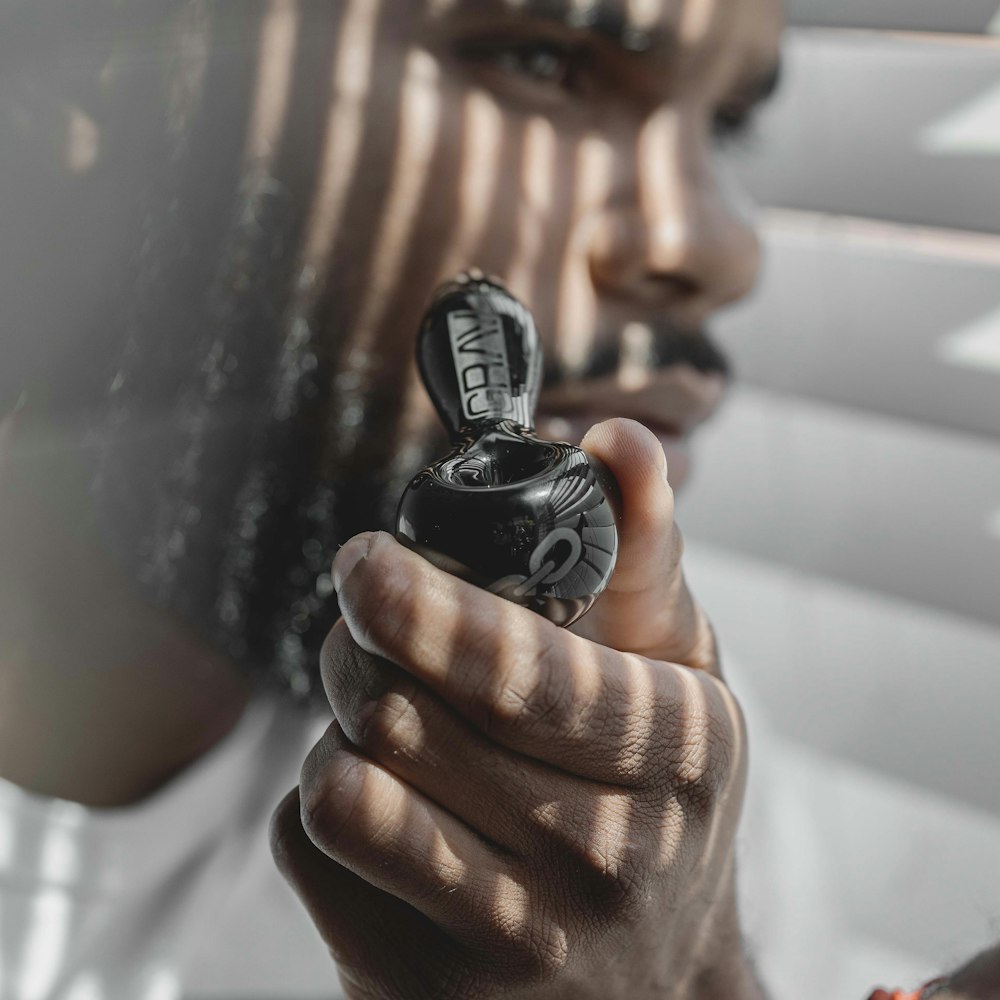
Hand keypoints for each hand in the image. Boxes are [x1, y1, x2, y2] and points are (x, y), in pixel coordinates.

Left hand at [270, 419, 759, 999]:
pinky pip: (312, 856)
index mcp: (668, 751)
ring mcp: (512, 940)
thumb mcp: (679, 672)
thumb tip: (619, 437)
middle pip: (400, 715)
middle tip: (367, 623)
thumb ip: (643, 551)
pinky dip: (320, 803)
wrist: (656, 991)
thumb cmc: (661, 802)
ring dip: (335, 727)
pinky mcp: (426, 989)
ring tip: (377, 715)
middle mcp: (599, 856)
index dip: (418, 602)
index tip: (366, 558)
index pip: (515, 671)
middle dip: (356, 645)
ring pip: (343, 788)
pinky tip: (380, 800)